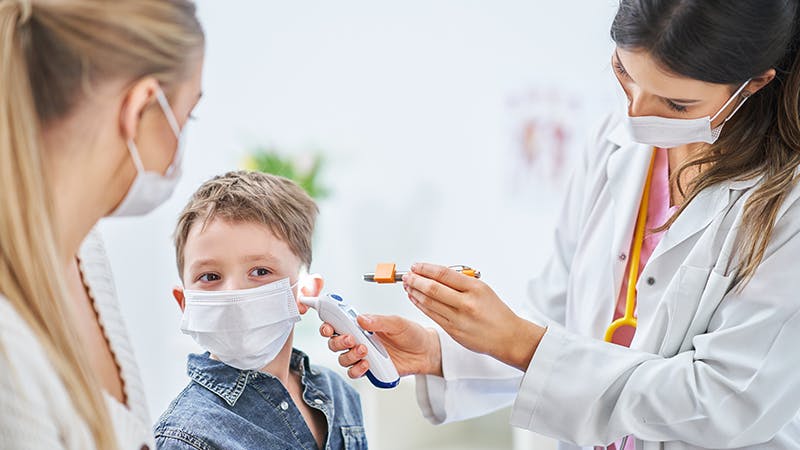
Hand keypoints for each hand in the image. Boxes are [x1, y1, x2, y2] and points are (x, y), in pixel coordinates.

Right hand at [320, 314, 442, 378]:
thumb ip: (379, 321)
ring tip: (364, 350)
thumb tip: (361, 319)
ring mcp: (363, 356)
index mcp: (361, 325)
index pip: (338, 323)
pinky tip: (367, 364)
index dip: (328, 324)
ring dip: (349, 355)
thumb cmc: (411, 333)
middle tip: (351, 339)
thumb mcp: (397, 323)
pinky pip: (354, 372)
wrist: (425, 352)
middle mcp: (359, 340)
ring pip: (342, 358)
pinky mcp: (370, 369)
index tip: (328, 326)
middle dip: (337, 341)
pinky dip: (356, 369)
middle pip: (334, 342)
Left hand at [403, 262, 544, 370]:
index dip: (426, 268)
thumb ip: (461, 281)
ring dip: (414, 292)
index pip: (444, 274)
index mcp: (475, 288)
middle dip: (415, 280)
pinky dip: (420, 305)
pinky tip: (415, 299)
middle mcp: (466, 303)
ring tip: (407, 286)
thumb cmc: (496, 312)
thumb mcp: (483, 289)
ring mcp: (458, 319)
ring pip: (429, 302)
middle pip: (433, 288)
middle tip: (407, 275)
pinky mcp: (453, 331)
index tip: (416, 266)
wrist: (507, 337)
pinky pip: (432, 315)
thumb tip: (435, 273)